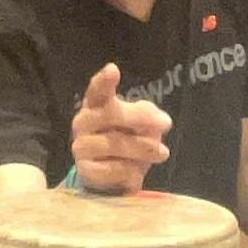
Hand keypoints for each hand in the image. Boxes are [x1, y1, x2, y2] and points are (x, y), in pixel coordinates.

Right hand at [67, 62, 172, 193]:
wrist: (108, 177)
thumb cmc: (125, 140)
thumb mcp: (139, 124)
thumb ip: (146, 115)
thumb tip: (158, 120)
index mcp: (95, 105)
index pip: (97, 90)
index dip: (104, 81)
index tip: (113, 70)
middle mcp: (82, 122)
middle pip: (111, 113)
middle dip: (141, 118)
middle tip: (166, 123)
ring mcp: (81, 146)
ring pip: (115, 143)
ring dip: (143, 149)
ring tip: (162, 153)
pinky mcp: (84, 171)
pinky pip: (113, 169)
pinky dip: (131, 171)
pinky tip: (137, 171)